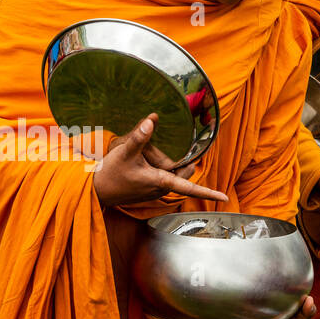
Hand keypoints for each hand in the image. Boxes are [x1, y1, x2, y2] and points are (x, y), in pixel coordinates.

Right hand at [92, 114, 227, 208]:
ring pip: (171, 177)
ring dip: (169, 166)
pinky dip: (160, 169)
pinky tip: (145, 162)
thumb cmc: (110, 174)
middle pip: (182, 175)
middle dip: (184, 164)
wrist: (95, 191)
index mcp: (160, 181)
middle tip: (180, 152)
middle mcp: (160, 189)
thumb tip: (152, 120)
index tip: (224, 198)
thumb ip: (140, 136)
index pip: (190, 188)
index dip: (208, 192)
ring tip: (156, 155)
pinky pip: (161, 179)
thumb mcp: (125, 152)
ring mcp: (153, 192)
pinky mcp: (147, 191)